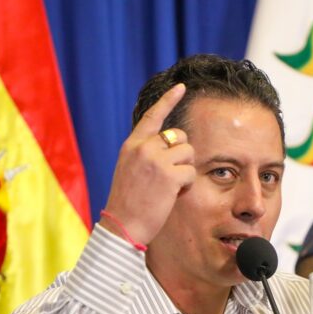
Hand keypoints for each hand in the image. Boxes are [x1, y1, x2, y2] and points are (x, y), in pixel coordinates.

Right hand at [102, 83, 195, 244]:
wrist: (122, 226)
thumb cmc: (129, 203)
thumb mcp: (130, 170)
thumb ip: (146, 154)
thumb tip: (170, 144)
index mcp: (132, 145)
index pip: (152, 116)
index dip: (168, 100)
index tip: (181, 87)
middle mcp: (143, 147)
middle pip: (180, 136)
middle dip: (182, 155)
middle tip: (170, 177)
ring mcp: (155, 160)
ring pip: (188, 153)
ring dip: (185, 170)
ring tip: (169, 187)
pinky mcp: (168, 175)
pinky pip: (190, 172)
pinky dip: (186, 186)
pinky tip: (172, 195)